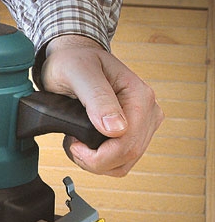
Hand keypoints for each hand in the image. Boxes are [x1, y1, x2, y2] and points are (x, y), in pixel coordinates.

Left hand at [40, 35, 163, 176]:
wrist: (73, 58)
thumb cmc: (73, 61)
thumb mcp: (78, 74)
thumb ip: (97, 99)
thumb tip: (116, 129)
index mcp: (139, 96)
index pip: (128, 144)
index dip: (98, 156)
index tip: (73, 144)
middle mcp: (147, 110)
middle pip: (128, 156)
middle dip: (95, 161)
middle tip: (72, 143)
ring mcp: (142, 122)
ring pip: (124, 163)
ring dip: (96, 162)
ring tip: (77, 142)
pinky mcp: (133, 131)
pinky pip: (120, 160)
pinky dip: (100, 160)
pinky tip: (84, 144)